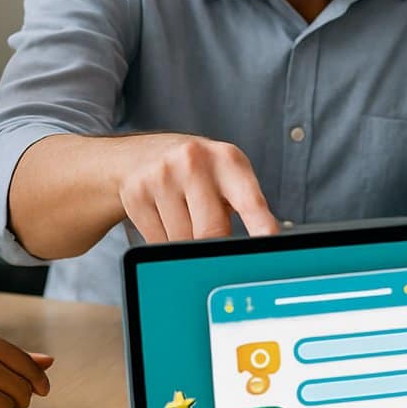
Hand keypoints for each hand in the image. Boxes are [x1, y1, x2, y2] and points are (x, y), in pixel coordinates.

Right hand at [117, 134, 279, 242]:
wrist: (140, 155)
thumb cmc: (197, 173)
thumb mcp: (226, 176)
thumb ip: (244, 207)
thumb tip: (255, 252)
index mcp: (228, 159)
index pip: (251, 202)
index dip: (262, 227)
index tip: (270, 247)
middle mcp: (194, 162)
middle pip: (211, 231)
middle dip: (214, 246)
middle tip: (214, 240)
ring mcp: (162, 176)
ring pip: (182, 241)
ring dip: (186, 243)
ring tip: (184, 217)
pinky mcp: (136, 194)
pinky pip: (157, 242)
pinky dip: (164, 241)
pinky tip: (164, 218)